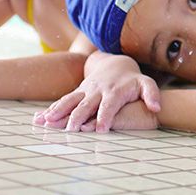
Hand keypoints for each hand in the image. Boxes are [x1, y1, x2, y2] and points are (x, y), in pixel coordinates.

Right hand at [34, 55, 160, 132]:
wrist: (115, 64)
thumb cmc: (133, 79)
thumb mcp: (146, 84)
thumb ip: (152, 94)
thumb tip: (157, 108)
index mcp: (115, 91)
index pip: (110, 105)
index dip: (106, 117)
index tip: (101, 130)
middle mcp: (97, 91)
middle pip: (86, 105)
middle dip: (78, 117)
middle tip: (70, 130)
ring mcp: (85, 91)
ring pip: (70, 101)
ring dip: (58, 112)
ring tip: (46, 123)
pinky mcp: (77, 93)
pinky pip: (62, 101)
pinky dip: (51, 110)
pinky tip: (39, 120)